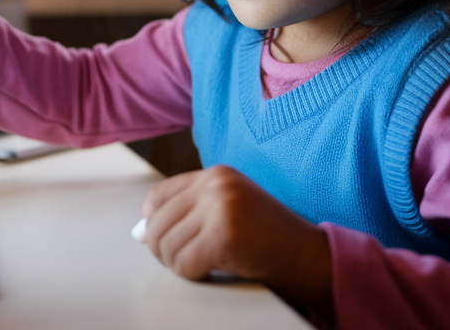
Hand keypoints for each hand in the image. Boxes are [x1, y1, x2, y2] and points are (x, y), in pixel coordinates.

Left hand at [141, 165, 333, 319]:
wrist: (308, 255)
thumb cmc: (269, 238)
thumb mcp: (229, 211)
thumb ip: (190, 213)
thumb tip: (141, 233)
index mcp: (216, 174)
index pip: (157, 196)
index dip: (153, 224)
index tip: (168, 241)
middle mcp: (216, 184)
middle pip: (156, 224)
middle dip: (164, 251)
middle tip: (186, 261)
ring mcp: (221, 207)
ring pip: (167, 247)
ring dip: (180, 265)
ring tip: (205, 264)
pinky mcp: (224, 235)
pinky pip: (184, 264)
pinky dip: (193, 275)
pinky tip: (213, 271)